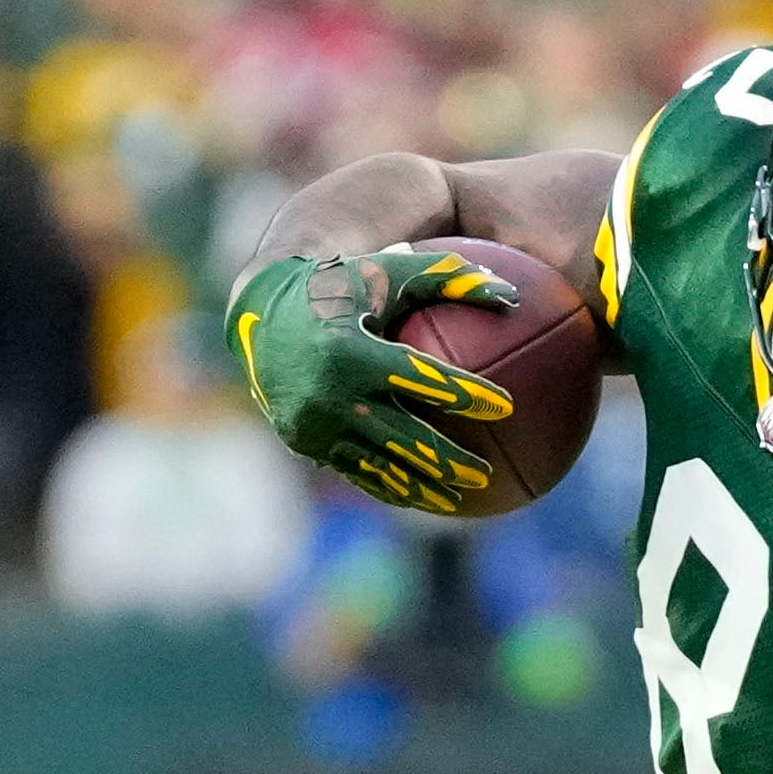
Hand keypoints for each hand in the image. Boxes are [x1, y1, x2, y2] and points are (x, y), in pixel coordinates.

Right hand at [224, 245, 519, 512]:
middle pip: (404, 436)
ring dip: (423, 487)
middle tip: (486, 474)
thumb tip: (512, 295)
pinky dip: (390, 485)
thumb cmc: (339, 286)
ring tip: (461, 500)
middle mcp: (330, 392)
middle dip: (449, 461)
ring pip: (380, 464)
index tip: (505, 407)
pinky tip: (421, 496)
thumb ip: (448, 279)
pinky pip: (355, 469)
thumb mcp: (388, 273)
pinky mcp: (305, 441)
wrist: (260, 312)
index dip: (465, 394)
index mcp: (350, 351)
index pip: (421, 379)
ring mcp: (315, 423)